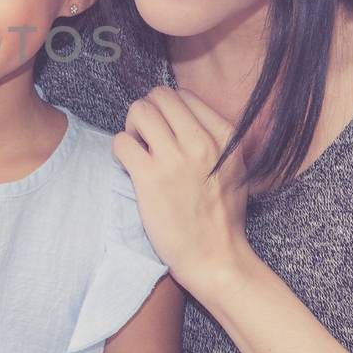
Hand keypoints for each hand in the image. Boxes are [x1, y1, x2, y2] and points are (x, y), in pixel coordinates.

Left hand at [111, 86, 251, 297]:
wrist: (216, 256)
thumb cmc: (221, 215)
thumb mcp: (233, 166)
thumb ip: (213, 138)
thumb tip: (180, 116)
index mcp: (225, 136)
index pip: (183, 96)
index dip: (167, 111)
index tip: (165, 134)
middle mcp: (202, 142)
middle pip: (159, 96)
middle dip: (147, 112)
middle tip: (146, 139)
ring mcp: (175, 158)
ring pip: (139, 110)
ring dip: (132, 128)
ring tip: (138, 151)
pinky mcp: (150, 178)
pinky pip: (121, 141)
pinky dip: (119, 150)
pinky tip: (130, 167)